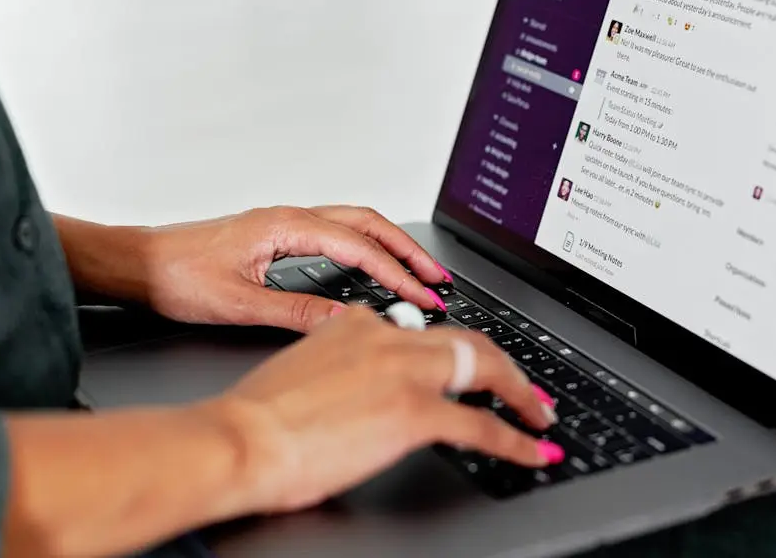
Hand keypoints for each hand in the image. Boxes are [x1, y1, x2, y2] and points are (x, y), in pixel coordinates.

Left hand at [56, 206, 452, 332]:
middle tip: (438, 278)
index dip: (398, 273)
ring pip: (355, 224)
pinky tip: (372, 267)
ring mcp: (285, 224)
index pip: (360, 247)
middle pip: (368, 224)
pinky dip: (367, 247)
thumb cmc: (174, 277)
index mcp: (285, 227)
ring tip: (417, 271)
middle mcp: (290, 218)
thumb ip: (295, 313)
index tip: (423, 296)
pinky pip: (337, 233)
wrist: (135, 264)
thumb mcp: (238, 303)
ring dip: (390, 245)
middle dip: (409, 250)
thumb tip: (345, 322)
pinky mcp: (278, 236)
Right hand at [206, 308, 563, 513]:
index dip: (460, 350)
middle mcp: (388, 338)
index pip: (426, 331)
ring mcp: (405, 372)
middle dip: (507, 367)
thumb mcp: (304, 369)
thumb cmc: (256, 419)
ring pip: (485, 370)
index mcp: (359, 324)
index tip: (474, 364)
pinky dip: (515, 439)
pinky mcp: (413, 412)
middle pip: (469, 342)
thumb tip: (363, 383)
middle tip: (526, 390)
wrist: (237, 439)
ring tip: (539, 415)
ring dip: (522, 395)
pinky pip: (481, 426)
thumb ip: (342, 364)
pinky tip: (531, 451)